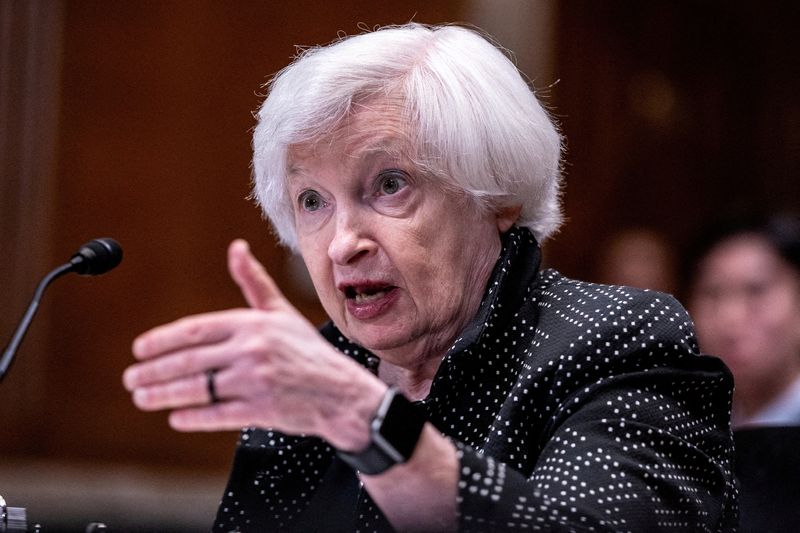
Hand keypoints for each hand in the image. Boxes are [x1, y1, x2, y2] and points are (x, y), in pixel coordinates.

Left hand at [123, 239, 385, 449]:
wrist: (340, 393)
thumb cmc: (307, 351)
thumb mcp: (281, 312)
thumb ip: (253, 282)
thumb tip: (236, 247)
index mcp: (252, 324)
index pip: (195, 330)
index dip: (162, 341)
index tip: (139, 349)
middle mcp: (252, 351)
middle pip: (189, 361)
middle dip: (153, 371)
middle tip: (130, 378)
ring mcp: (255, 382)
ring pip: (197, 389)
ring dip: (163, 395)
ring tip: (142, 397)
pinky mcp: (260, 411)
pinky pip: (216, 414)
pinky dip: (192, 417)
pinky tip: (176, 416)